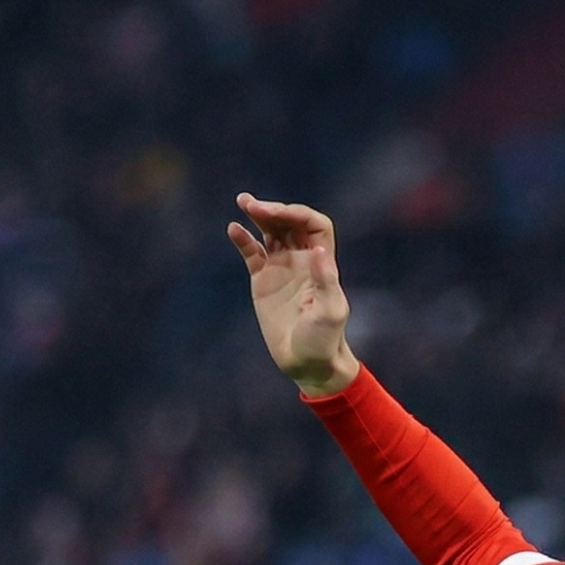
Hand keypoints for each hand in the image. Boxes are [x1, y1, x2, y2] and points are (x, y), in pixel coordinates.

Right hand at [227, 195, 359, 394]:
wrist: (308, 363)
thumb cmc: (324, 340)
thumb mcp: (330, 312)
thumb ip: (326, 281)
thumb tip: (318, 251)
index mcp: (321, 263)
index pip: (314, 224)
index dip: (298, 213)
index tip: (280, 214)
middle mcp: (302, 260)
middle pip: (289, 222)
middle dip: (274, 210)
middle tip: (253, 206)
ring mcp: (282, 269)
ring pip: (271, 231)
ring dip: (259, 214)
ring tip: (244, 202)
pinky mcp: (263, 281)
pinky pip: (252, 252)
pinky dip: (243, 239)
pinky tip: (234, 229)